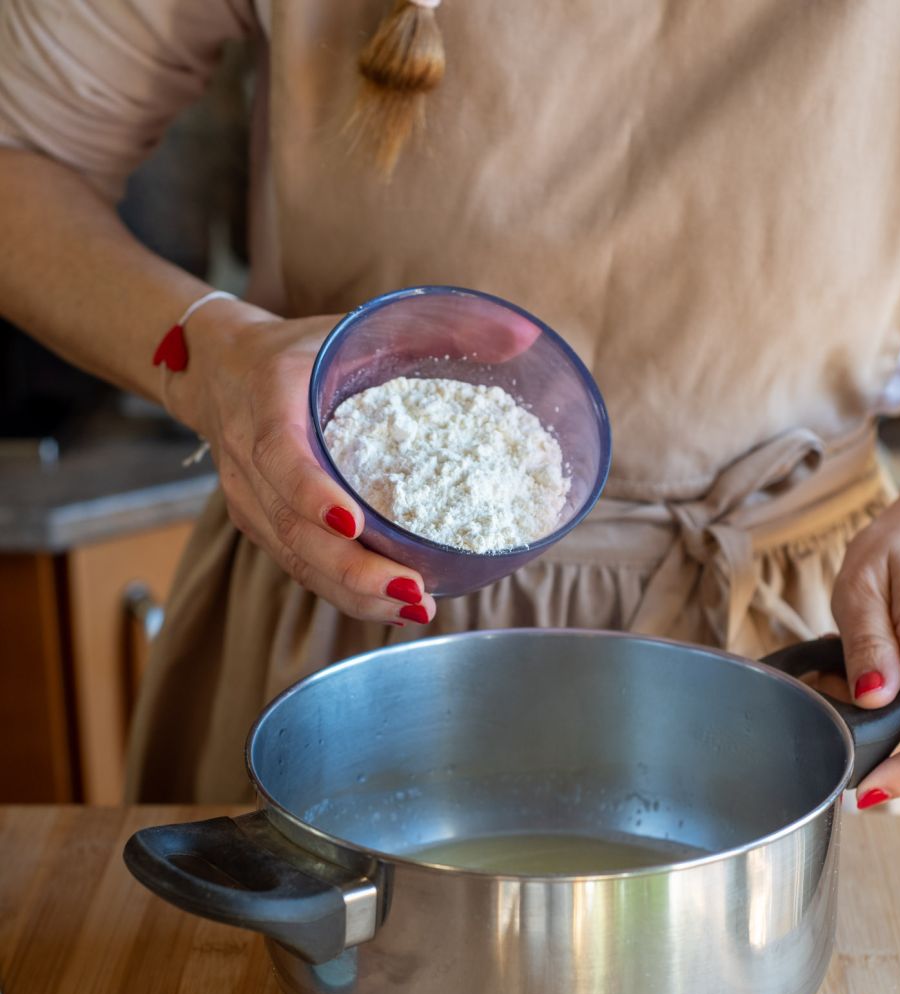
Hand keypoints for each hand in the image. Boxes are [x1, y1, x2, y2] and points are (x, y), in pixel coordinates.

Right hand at [167, 300, 438, 625]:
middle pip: (293, 529)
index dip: (311, 492)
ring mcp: (250, 500)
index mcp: (269, 399)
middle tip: (411, 590)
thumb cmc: (299, 350)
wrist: (220, 371)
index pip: (280, 454)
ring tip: (413, 607)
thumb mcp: (360, 325)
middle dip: (352, 568)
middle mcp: (249, 457)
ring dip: (353, 592)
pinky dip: (345, 592)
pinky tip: (393, 606)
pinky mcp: (261, 526)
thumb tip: (525, 335)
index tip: (354, 522)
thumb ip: (441, 327)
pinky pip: (300, 567)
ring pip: (296, 560)